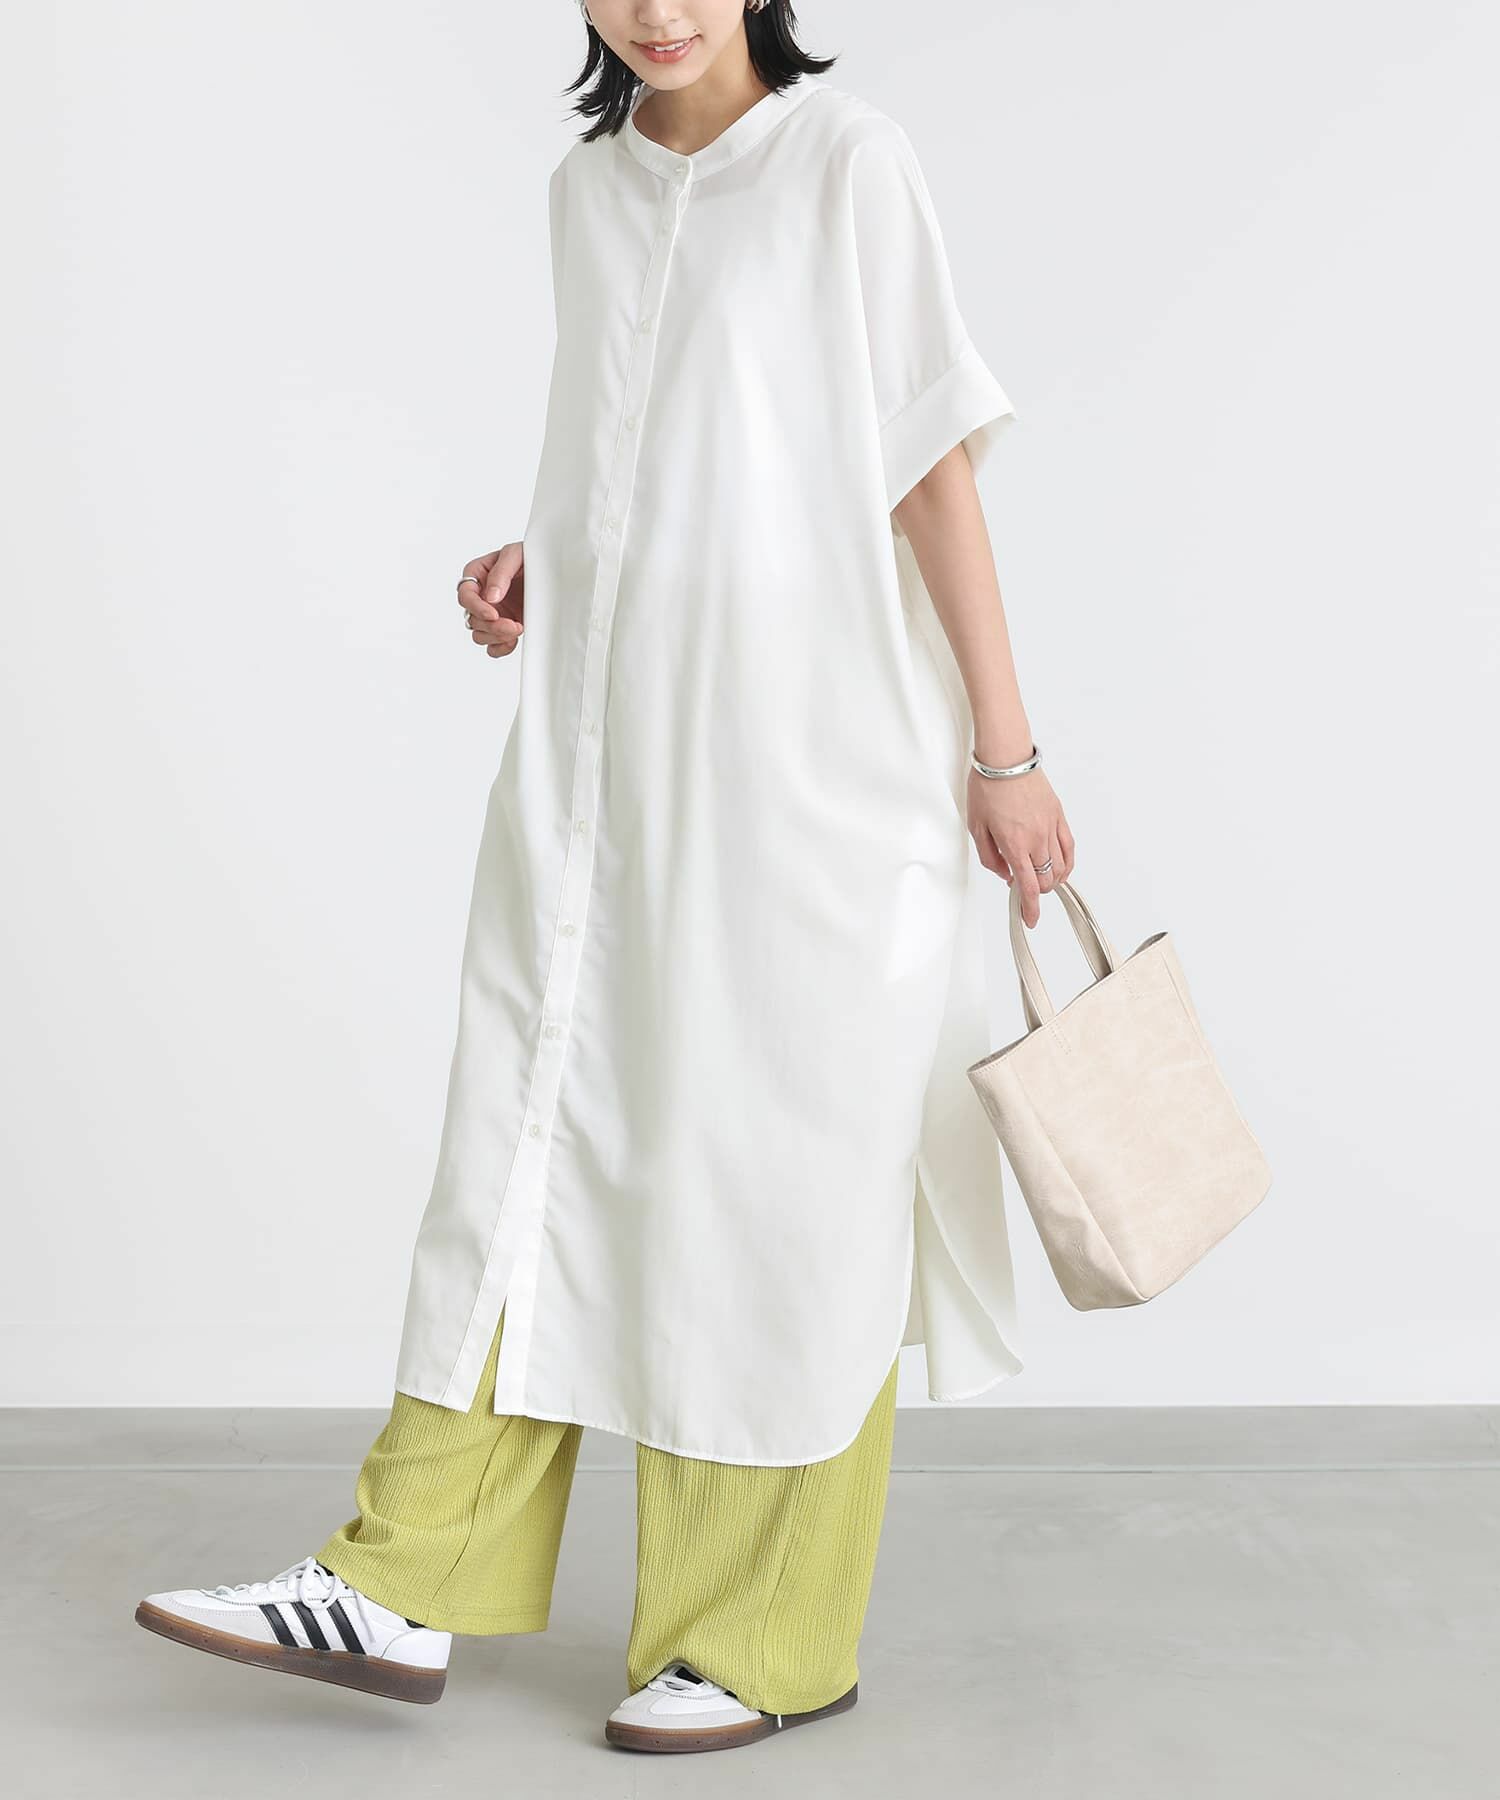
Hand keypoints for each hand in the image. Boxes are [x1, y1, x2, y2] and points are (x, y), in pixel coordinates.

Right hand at [457, 543, 524, 656]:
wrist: (552, 570)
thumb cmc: (530, 556)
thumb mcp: (515, 554)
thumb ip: (501, 573)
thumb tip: (490, 597)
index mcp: (477, 576)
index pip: (465, 596)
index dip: (476, 608)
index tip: (493, 615)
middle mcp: (481, 596)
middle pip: (472, 619)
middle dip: (492, 626)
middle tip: (514, 625)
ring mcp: (491, 614)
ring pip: (479, 635)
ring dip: (496, 637)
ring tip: (518, 629)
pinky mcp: (503, 628)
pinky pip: (492, 647)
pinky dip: (501, 648)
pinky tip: (513, 641)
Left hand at [968, 765, 1075, 927]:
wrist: (1006, 758)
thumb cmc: (987, 787)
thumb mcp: (977, 827)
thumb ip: (990, 857)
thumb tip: (1005, 875)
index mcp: (1014, 844)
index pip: (1029, 887)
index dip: (1031, 908)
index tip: (1030, 920)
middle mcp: (1037, 839)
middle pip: (1046, 880)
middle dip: (1037, 892)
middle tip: (1025, 890)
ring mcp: (1051, 827)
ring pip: (1061, 867)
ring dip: (1052, 880)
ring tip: (1040, 879)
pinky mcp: (1059, 816)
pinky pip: (1070, 847)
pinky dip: (1067, 863)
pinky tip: (1060, 866)